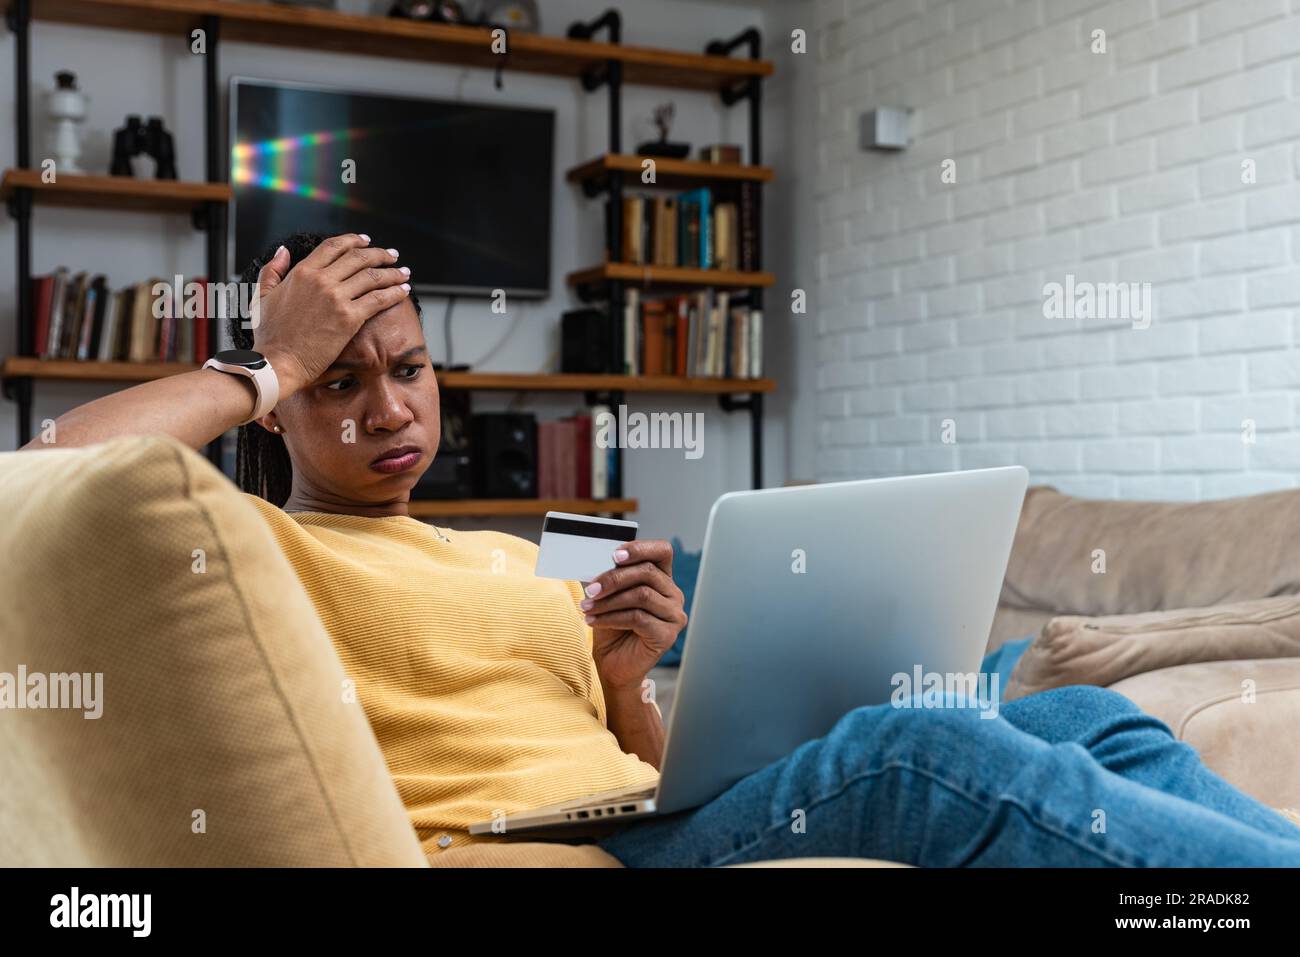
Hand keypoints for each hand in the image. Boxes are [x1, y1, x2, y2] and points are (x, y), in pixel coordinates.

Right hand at [250, 233, 410, 397]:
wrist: (278, 362)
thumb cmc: (269, 335)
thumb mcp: (262, 296)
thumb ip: (273, 270)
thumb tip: (285, 250)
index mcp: (302, 272)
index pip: (333, 246)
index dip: (353, 240)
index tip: (367, 241)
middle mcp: (322, 280)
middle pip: (358, 258)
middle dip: (379, 254)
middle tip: (392, 255)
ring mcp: (337, 298)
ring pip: (372, 276)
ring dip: (392, 272)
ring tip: (404, 272)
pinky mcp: (350, 318)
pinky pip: (379, 299)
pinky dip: (394, 292)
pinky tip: (403, 290)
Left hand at [579, 539, 687, 691]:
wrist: (614, 664)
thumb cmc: (612, 627)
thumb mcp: (608, 596)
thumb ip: (608, 577)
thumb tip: (593, 558)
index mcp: (662, 578)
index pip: (662, 551)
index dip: (640, 548)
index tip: (614, 555)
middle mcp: (673, 594)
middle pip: (647, 573)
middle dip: (614, 579)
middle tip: (590, 589)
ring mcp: (674, 615)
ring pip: (642, 595)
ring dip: (609, 601)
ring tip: (587, 607)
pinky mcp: (667, 635)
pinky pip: (638, 618)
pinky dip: (611, 618)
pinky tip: (593, 621)